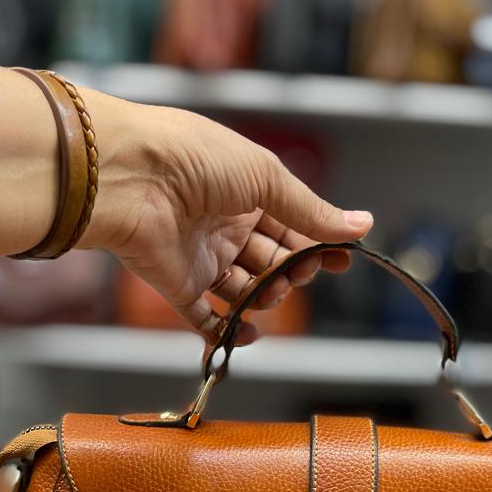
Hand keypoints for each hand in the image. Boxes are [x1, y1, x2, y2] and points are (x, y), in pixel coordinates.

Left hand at [82, 94, 373, 343]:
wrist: (129, 177)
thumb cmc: (193, 159)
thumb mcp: (266, 178)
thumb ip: (311, 211)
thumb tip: (362, 224)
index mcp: (247, 191)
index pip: (292, 225)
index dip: (318, 244)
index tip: (341, 261)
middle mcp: (225, 224)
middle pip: (273, 260)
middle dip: (293, 270)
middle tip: (298, 271)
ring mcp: (201, 256)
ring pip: (247, 290)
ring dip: (267, 297)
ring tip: (272, 290)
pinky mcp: (178, 284)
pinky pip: (207, 318)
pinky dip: (229, 332)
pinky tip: (250, 332)